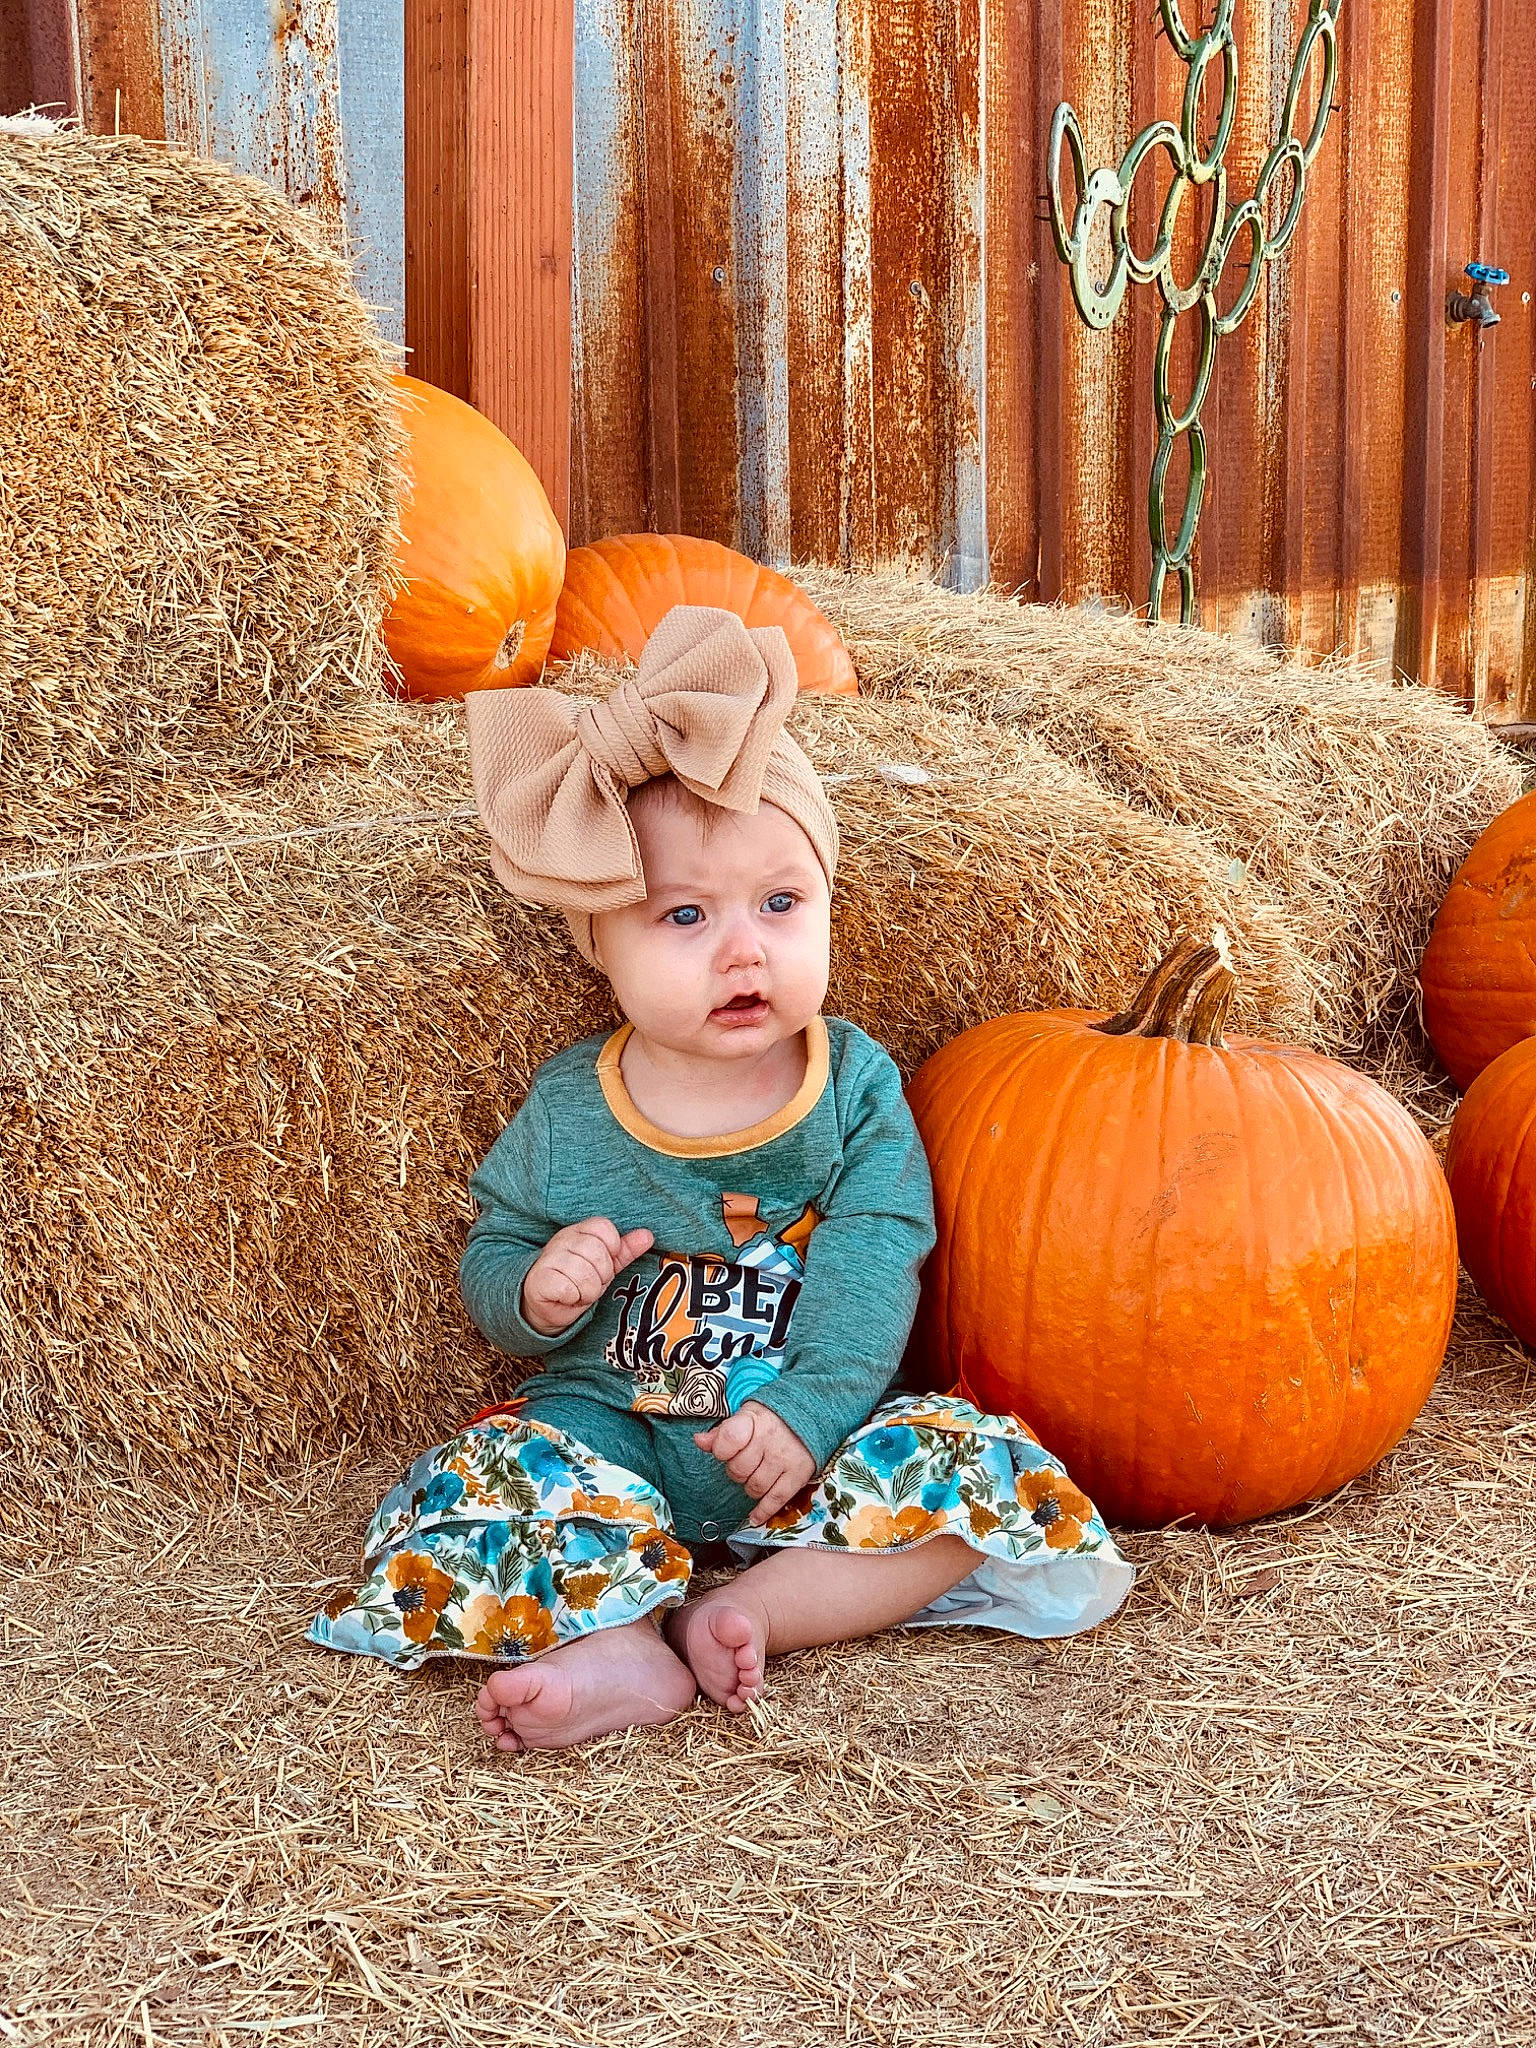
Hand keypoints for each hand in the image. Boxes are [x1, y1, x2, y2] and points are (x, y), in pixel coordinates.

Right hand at [520, 1217, 653, 1336]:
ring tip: (579, 1291)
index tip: (603, 1264)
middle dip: (600, 1276)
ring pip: (586, 1275)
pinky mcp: (541, 1279)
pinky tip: (567, 1297)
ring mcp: (549, 1258)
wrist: (546, 1305)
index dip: (611, 1250)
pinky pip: (569, 1290)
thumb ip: (625, 1250)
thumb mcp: (605, 1265)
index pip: (605, 1228)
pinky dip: (573, 1299)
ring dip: (587, 1291)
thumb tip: (648, 1236)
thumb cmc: (577, 1282)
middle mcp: (563, 1240)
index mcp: (580, 1231)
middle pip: (598, 1253)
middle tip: (589, 1282)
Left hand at [694, 1402, 816, 1524]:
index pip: (727, 1441)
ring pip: (755, 1487)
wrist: (812, 1414)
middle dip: (737, 1471)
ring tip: (756, 1476)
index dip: (721, 1451)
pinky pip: (777, 1499)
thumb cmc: (772, 1418)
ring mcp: (785, 1458)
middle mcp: (769, 1439)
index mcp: (753, 1420)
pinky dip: (764, 1511)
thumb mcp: (746, 1416)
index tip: (725, 1451)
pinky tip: (755, 1517)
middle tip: (745, 1463)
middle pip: (739, 1470)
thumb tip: (699, 1441)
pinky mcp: (799, 1474)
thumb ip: (721, 1432)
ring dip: (750, 1487)